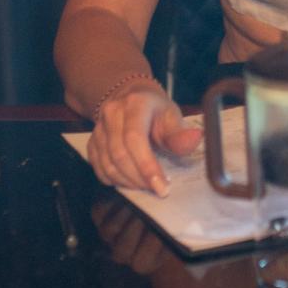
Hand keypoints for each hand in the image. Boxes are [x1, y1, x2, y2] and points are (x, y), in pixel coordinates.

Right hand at [87, 84, 202, 196]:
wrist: (132, 97)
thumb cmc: (156, 110)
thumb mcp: (172, 115)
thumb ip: (180, 132)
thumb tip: (195, 139)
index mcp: (135, 104)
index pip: (135, 138)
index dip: (146, 166)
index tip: (162, 187)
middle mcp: (112, 113)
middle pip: (119, 153)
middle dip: (138, 178)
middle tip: (157, 190)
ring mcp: (98, 127)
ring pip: (107, 163)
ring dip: (127, 181)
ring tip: (146, 187)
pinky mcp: (92, 141)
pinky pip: (98, 166)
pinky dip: (113, 180)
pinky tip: (129, 182)